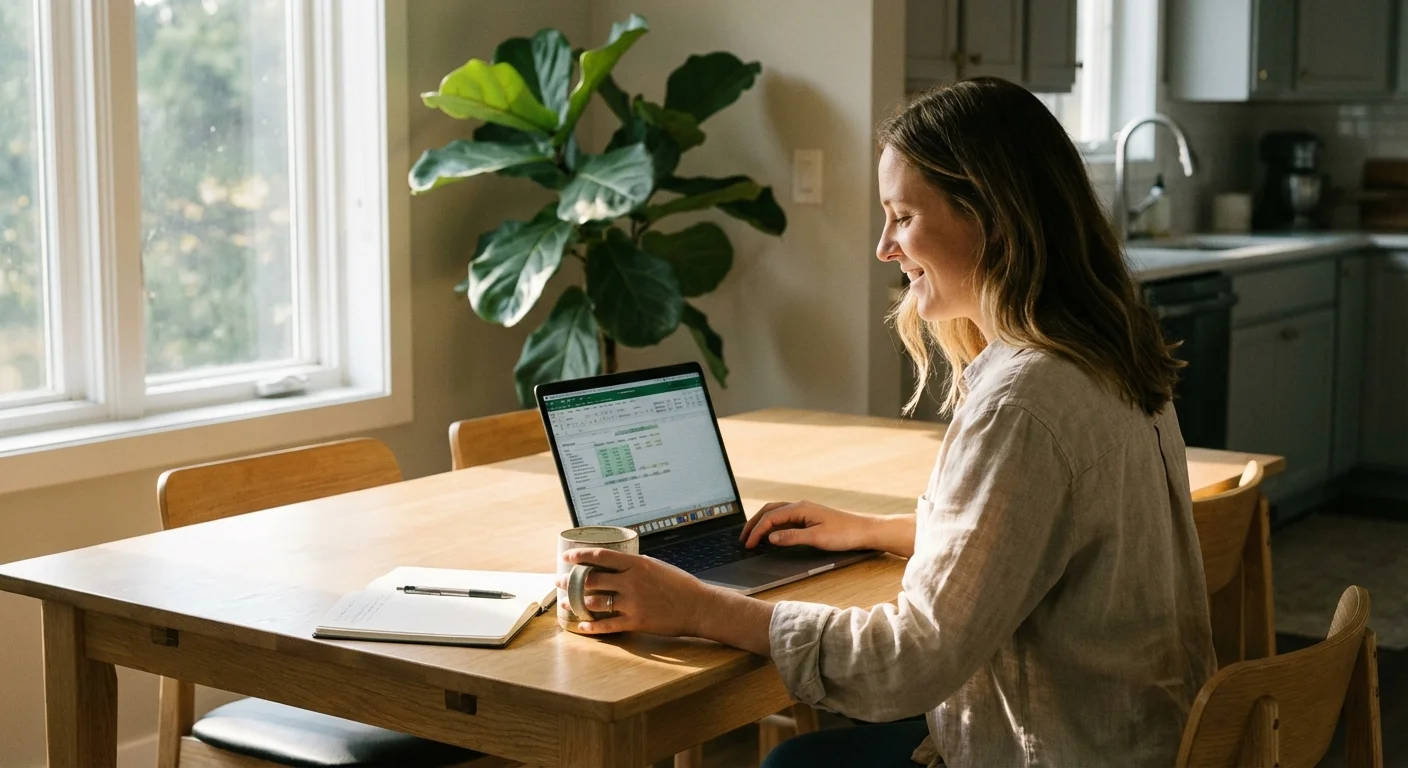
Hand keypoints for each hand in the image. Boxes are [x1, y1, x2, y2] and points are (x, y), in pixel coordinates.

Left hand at [558, 548, 718, 636]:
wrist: (698, 606)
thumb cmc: (679, 585)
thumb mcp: (656, 566)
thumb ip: (634, 566)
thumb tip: (612, 565)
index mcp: (637, 564)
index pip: (600, 556)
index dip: (579, 556)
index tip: (567, 558)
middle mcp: (632, 581)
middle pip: (591, 580)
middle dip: (570, 581)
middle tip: (559, 582)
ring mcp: (633, 603)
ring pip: (595, 602)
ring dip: (576, 604)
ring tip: (565, 604)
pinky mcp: (636, 622)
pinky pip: (608, 625)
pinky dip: (592, 627)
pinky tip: (582, 627)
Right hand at [740, 500, 874, 550]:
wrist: (865, 530)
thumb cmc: (844, 534)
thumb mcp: (817, 538)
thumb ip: (791, 537)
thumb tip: (771, 537)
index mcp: (800, 508)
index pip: (770, 518)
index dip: (757, 531)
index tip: (748, 545)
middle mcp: (800, 506)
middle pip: (769, 511)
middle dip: (754, 524)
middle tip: (743, 539)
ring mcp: (805, 511)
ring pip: (776, 513)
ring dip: (762, 523)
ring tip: (752, 535)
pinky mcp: (809, 517)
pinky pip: (784, 517)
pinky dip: (773, 524)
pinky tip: (771, 533)